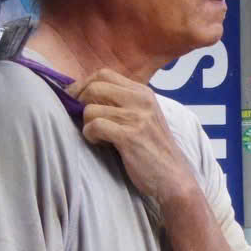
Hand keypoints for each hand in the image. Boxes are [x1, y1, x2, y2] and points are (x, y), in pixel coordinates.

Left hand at [71, 70, 197, 211]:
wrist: (173, 177)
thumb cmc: (153, 149)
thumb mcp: (143, 117)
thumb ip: (122, 103)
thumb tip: (84, 94)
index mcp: (144, 93)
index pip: (104, 74)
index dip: (83, 85)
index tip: (77, 100)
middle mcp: (141, 100)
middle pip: (94, 86)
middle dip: (80, 102)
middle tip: (82, 119)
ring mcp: (137, 117)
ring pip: (90, 109)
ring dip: (87, 124)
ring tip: (99, 136)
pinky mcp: (130, 136)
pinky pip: (95, 126)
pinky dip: (91, 136)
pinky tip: (101, 143)